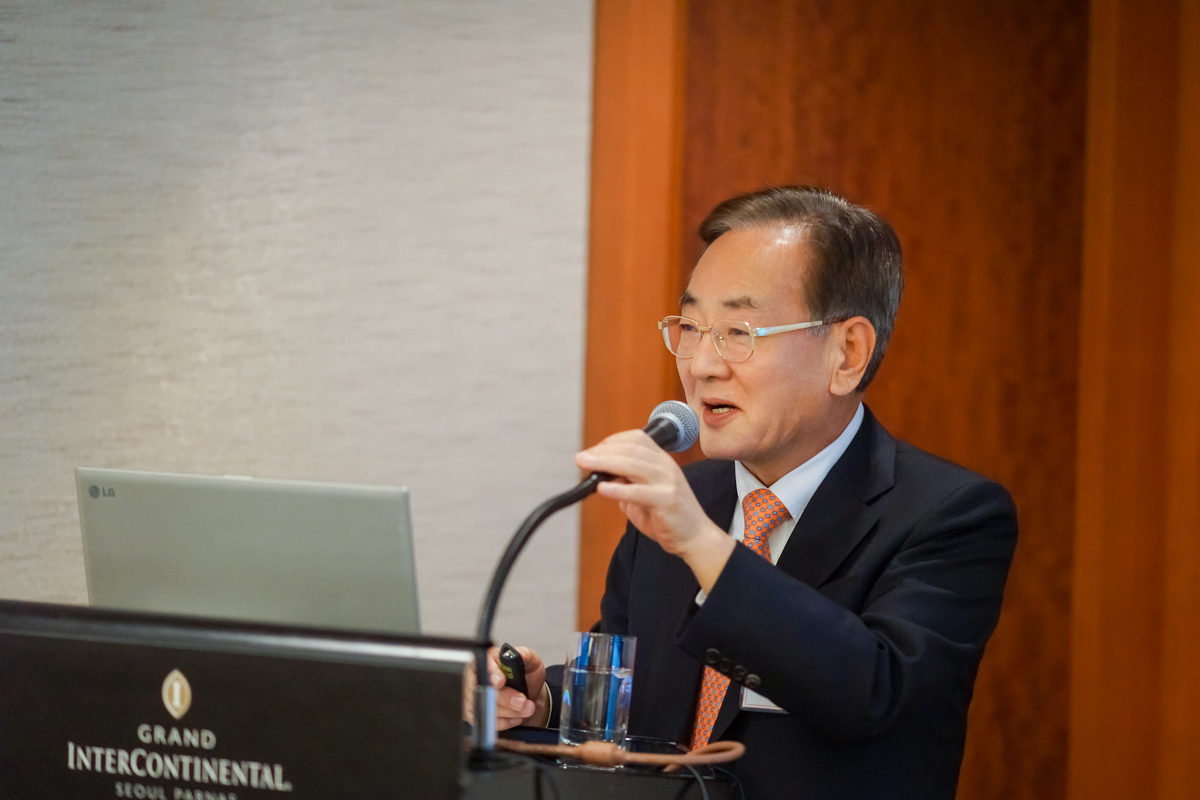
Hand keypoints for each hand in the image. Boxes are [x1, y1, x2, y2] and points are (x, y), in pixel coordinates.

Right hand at [462, 646, 548, 730]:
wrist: (528, 696)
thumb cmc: (526, 676)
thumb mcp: (532, 662)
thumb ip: (526, 656)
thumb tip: (519, 654)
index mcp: (488, 658)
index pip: (481, 663)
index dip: (490, 673)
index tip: (501, 682)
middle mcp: (476, 675)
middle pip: (480, 688)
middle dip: (504, 698)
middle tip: (523, 701)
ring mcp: (472, 694)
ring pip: (483, 706)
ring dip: (507, 711)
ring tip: (526, 709)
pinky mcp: (474, 712)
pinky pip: (484, 720)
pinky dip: (503, 721)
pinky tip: (516, 717)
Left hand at [576, 430, 734, 591]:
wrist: (695, 537)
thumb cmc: (668, 516)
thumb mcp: (643, 494)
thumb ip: (626, 483)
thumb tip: (602, 476)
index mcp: (661, 460)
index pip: (636, 438)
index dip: (611, 441)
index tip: (593, 451)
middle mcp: (666, 466)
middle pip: (631, 448)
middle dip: (603, 451)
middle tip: (582, 458)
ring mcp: (668, 482)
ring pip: (634, 464)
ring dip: (606, 463)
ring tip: (587, 465)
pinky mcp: (667, 500)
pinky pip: (639, 492)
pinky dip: (618, 490)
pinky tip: (602, 490)